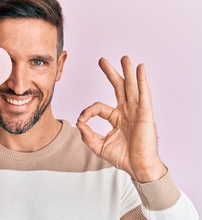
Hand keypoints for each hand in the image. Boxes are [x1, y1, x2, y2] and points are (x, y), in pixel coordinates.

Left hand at [77, 56, 166, 182]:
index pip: (98, 107)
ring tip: (124, 58)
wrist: (138, 167)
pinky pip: (144, 94)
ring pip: (131, 87)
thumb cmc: (122, 157)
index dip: (87, 111)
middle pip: (118, 87)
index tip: (81, 120)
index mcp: (115, 117)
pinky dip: (142, 80)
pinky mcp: (146, 113)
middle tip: (102, 60)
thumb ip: (87, 135)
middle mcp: (126, 111)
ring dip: (127, 71)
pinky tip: (140, 68)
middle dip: (110, 73)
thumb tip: (79, 123)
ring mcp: (136, 111)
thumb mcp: (99, 146)